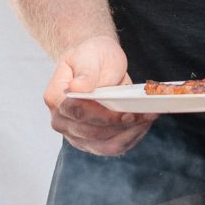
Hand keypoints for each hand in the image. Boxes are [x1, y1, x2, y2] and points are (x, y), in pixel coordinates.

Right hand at [45, 33, 148, 155]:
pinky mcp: (90, 143)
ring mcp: (74, 135)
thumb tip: (76, 88)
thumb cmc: (90, 57)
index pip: (78, 112)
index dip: (103, 115)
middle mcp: (60, 120)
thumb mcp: (89, 56)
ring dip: (129, 134)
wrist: (93, 63)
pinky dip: (130, 138)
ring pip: (104, 145)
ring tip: (148, 119)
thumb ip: (85, 74)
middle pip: (92, 132)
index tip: (125, 112)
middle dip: (121, 125)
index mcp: (56, 97)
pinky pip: (112, 148)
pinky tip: (144, 125)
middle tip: (145, 114)